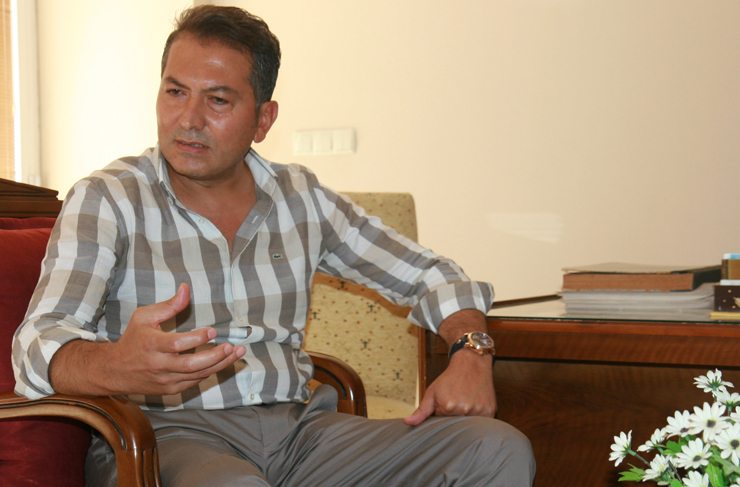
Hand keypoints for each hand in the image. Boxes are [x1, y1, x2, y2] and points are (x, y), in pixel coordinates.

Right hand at [50, 283, 244, 395]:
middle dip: (214, 356)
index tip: (213, 331)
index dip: (196, 339)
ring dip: (220, 364)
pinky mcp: (170, 389)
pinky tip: (223, 361)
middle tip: (231, 346)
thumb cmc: (133, 339)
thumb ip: (169, 305)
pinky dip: (210, 372)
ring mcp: (165, 380)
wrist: (114, 371)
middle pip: (190, 365)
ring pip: (197, 375)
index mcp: (151, 345)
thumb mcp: (145, 317)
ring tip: (237, 353)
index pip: (177, 344)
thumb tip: (186, 289)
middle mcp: (158, 365)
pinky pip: (194, 382)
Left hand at [404, 349, 496, 424]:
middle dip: (453, 416)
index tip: (445, 403)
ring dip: (466, 415)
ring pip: (469, 423)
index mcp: (448, 406)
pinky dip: (478, 415)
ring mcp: (479, 411)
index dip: (442, 413)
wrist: (471, 363)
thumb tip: (407, 423)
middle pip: (455, 424)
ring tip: (465, 400)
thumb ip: (421, 410)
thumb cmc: (450, 378)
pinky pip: (482, 421)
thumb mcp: (432, 392)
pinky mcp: (490, 411)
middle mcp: (464, 410)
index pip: (442, 423)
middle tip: (456, 399)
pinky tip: (475, 402)